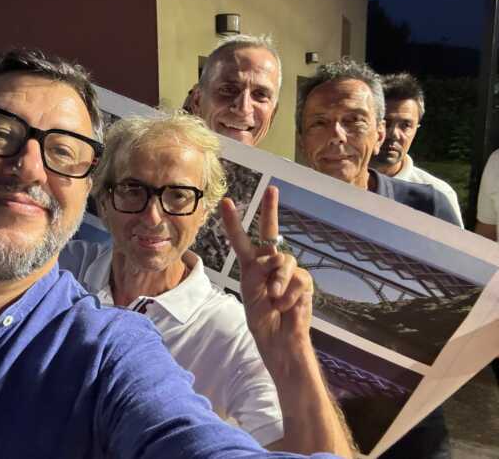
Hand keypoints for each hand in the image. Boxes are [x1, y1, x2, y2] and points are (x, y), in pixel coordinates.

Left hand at [221, 185, 313, 363]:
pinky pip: (297, 278)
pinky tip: (286, 306)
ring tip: (274, 298)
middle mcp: (270, 263)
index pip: (241, 240)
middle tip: (271, 190)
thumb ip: (259, 271)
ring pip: (284, 259)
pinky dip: (289, 294)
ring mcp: (288, 271)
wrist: (279, 340)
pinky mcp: (304, 281)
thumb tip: (278, 258)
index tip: (227, 202)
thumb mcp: (251, 292)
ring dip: (278, 280)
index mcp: (251, 266)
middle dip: (271, 209)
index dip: (233, 222)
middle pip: (271, 232)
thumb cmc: (261, 319)